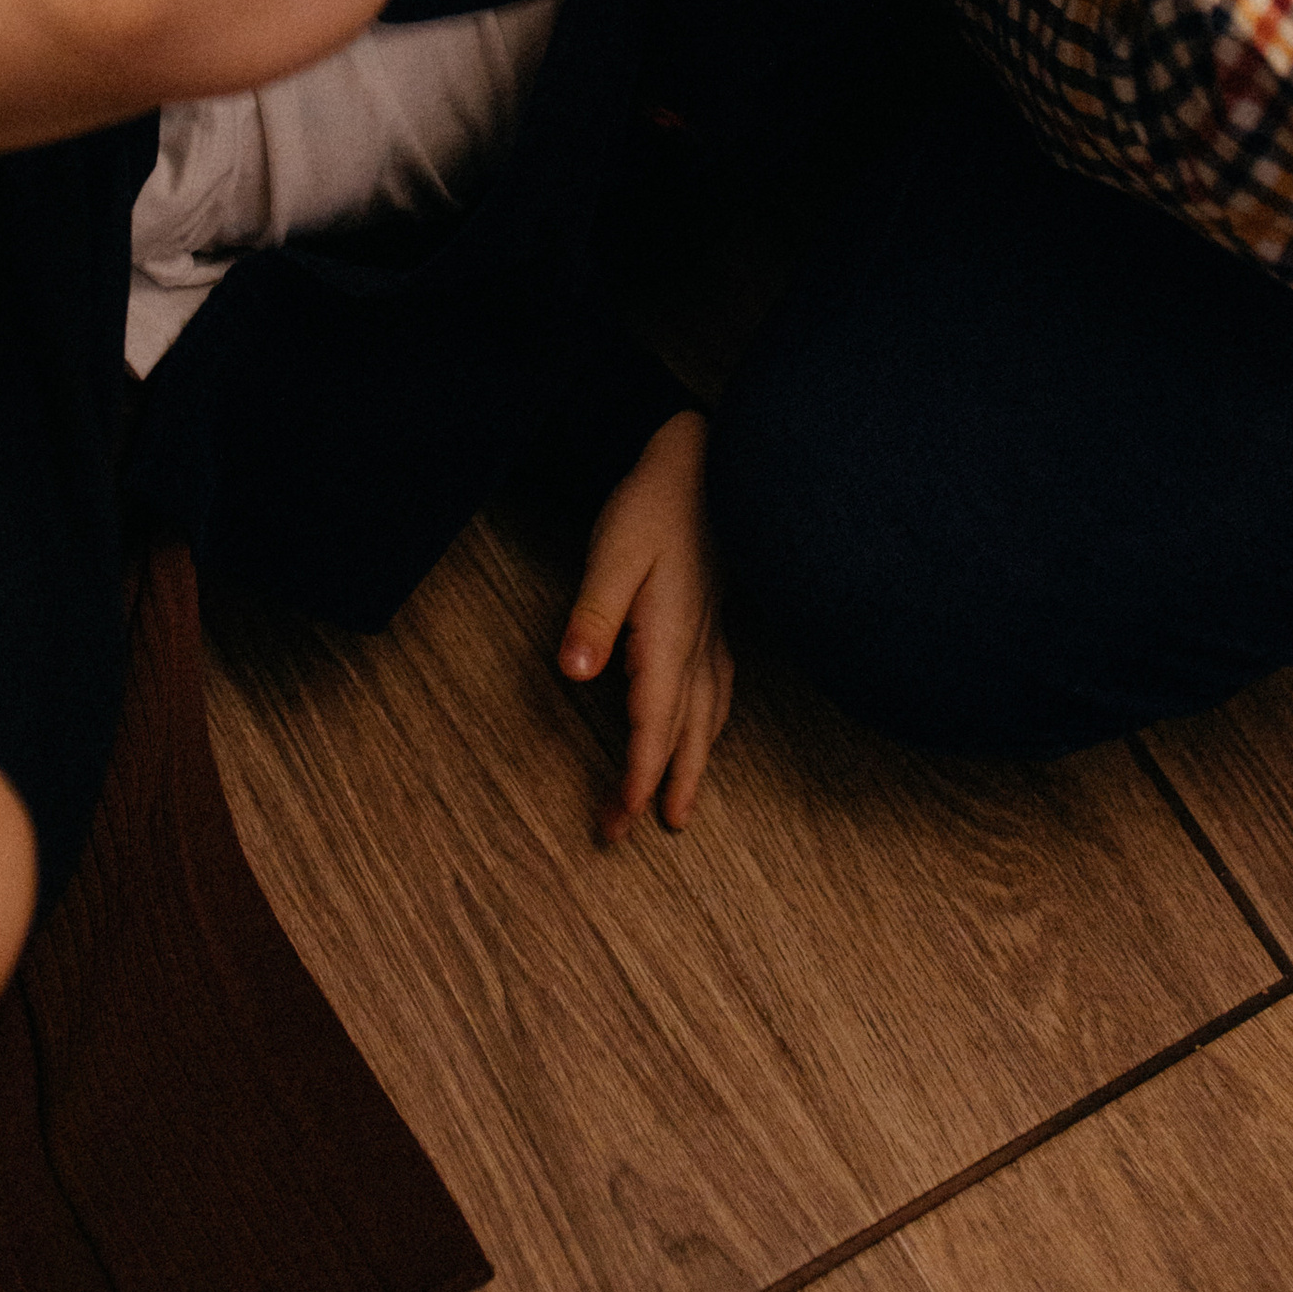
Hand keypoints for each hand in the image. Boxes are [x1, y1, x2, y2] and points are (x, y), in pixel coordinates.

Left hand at [559, 408, 733, 842]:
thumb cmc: (652, 503)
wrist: (702, 458)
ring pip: (707, 718)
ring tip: (680, 812)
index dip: (636, 775)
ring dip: (692, 766)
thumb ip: (593, 616)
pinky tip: (709, 729)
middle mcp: (695, 646)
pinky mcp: (713, 617)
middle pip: (681, 733)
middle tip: (629, 833)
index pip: (652, 724)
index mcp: (667, 638)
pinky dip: (712, 725)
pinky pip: (719, 690)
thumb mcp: (612, 554)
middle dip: (657, 786)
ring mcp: (710, 633)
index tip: (621, 819)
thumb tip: (573, 674)